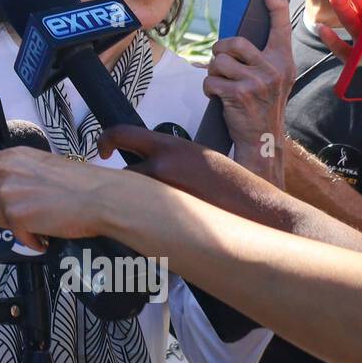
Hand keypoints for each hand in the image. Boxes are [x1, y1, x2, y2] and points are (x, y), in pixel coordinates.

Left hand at [0, 147, 116, 248]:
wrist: (99, 197)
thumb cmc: (81, 183)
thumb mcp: (43, 165)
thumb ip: (19, 172)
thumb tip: (6, 187)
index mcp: (12, 155)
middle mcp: (3, 171)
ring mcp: (6, 194)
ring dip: (13, 224)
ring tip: (40, 222)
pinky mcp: (14, 216)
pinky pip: (14, 235)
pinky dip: (29, 239)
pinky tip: (45, 235)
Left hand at [100, 125, 280, 222]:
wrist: (260, 212)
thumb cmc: (236, 186)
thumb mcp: (203, 158)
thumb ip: (174, 158)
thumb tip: (154, 165)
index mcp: (172, 147)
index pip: (124, 133)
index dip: (106, 139)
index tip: (102, 149)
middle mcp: (162, 167)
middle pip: (124, 173)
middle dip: (128, 183)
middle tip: (139, 195)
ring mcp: (161, 195)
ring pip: (131, 198)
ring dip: (139, 204)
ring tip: (162, 213)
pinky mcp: (163, 221)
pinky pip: (142, 220)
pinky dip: (147, 223)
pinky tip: (165, 229)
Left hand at [204, 0, 293, 155]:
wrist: (262, 138)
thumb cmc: (264, 105)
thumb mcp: (276, 78)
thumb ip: (266, 57)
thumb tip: (240, 39)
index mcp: (284, 61)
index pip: (281, 27)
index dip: (275, 7)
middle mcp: (273, 69)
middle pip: (234, 42)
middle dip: (220, 50)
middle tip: (220, 62)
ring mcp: (256, 82)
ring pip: (218, 62)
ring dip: (213, 73)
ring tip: (222, 84)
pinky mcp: (238, 95)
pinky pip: (210, 81)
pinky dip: (208, 89)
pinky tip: (218, 97)